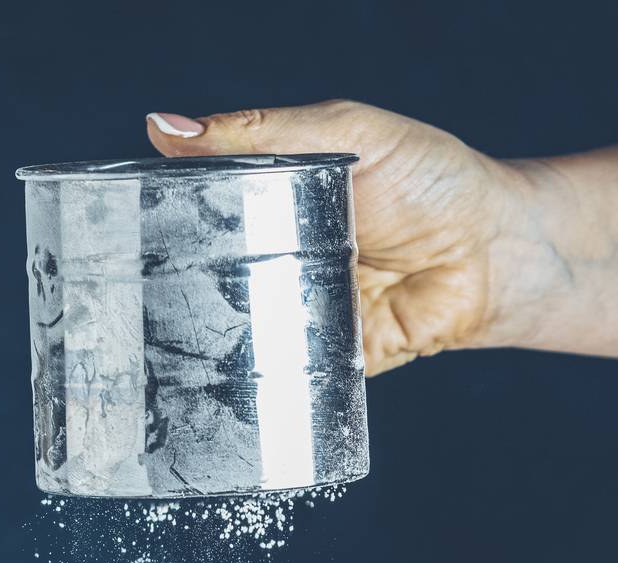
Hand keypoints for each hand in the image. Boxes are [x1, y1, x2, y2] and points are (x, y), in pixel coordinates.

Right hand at [146, 102, 508, 374]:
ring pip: (245, 333)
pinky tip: (234, 375)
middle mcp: (284, 262)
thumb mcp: (343, 132)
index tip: (122, 228)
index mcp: (278, 203)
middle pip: (215, 280)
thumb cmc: (430, 179)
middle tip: (139, 290)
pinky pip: (290, 376)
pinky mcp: (332, 361)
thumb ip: (260, 134)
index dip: (166, 222)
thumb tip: (165, 128)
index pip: (205, 213)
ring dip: (216, 337)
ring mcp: (306, 314)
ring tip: (173, 338)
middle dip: (180, 288)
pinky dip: (266, 379)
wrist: (495, 251)